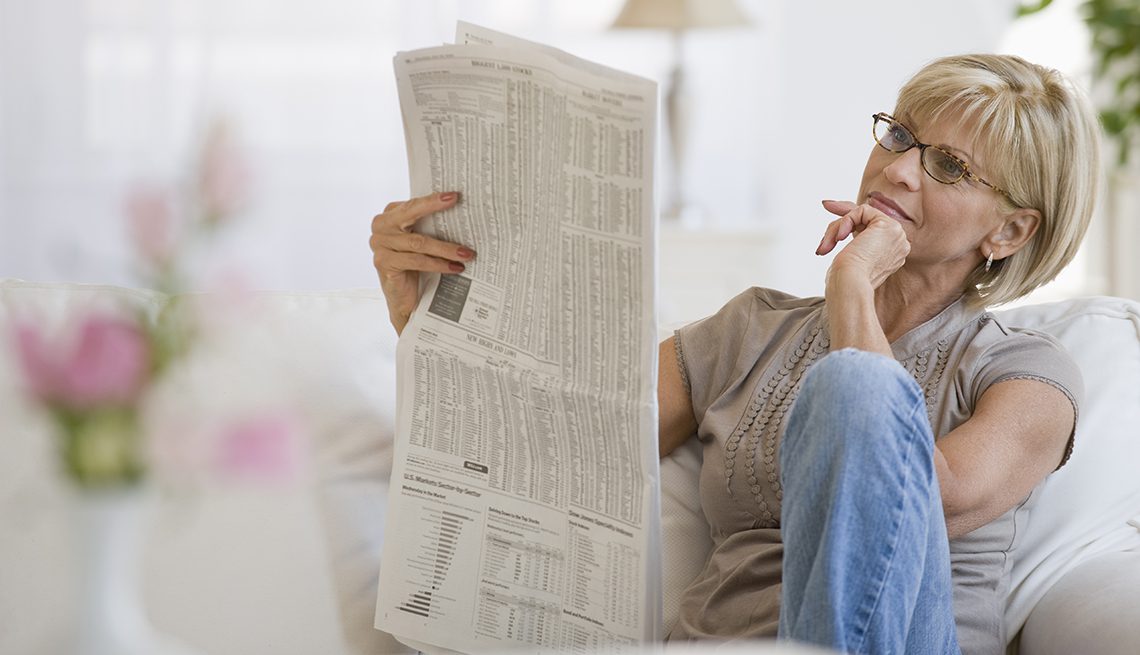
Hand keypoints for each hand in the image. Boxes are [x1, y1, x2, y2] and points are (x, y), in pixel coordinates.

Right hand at [370, 192, 474, 333]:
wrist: (404, 299)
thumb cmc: (415, 267)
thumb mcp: (421, 242)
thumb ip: (428, 226)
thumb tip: (458, 213)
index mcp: (389, 216)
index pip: (413, 203)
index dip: (433, 199)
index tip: (454, 196)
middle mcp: (381, 227)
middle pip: (410, 213)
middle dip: (435, 207)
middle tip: (457, 203)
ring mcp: (379, 245)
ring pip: (419, 242)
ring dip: (446, 248)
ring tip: (466, 253)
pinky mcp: (384, 263)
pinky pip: (417, 260)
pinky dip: (438, 264)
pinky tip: (454, 267)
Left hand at [817, 199, 909, 289]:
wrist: (849, 286)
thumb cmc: (844, 280)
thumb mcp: (847, 254)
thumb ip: (849, 235)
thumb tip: (836, 216)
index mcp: (891, 254)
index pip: (871, 229)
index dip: (851, 220)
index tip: (831, 207)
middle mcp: (898, 244)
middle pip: (865, 220)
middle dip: (843, 216)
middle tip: (825, 205)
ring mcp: (897, 235)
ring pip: (861, 216)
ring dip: (837, 227)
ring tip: (827, 245)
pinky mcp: (889, 226)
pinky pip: (861, 210)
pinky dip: (845, 221)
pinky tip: (840, 238)